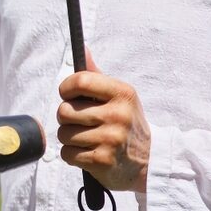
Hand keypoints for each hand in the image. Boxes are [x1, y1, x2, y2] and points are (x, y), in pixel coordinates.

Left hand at [57, 49, 150, 191]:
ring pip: (63, 134)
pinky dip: (72, 155)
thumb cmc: (125, 122)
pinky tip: (88, 153)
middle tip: (80, 122)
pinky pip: (66, 154)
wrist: (148, 160)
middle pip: (64, 111)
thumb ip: (96, 75)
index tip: (68, 95)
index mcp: (122, 93)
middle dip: (66, 118)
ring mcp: (111, 139)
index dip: (66, 88)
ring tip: (86, 138)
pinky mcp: (102, 161)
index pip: (80, 81)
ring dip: (69, 138)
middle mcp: (118, 115)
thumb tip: (82, 48)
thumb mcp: (118, 96)